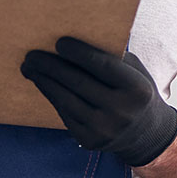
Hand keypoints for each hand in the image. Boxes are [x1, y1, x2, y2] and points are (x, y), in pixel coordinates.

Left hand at [20, 37, 176, 165]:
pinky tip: (42, 83)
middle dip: (50, 66)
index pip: (102, 66)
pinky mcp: (89, 140)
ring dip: (43, 81)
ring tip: (29, 67)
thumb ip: (111, 57)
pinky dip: (51, 96)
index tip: (58, 42)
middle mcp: (121, 111)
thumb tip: (75, 36)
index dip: (78, 53)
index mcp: (137, 89)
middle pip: (77, 82)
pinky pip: (64, 113)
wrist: (147, 134)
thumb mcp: (134, 72)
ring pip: (65, 99)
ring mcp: (104, 129)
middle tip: (32, 54)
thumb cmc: (136, 92)